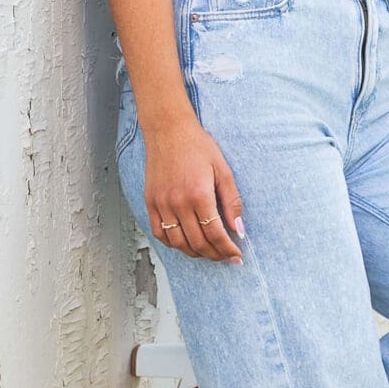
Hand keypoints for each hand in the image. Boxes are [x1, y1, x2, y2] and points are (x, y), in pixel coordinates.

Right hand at [142, 116, 245, 261]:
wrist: (169, 130)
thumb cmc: (198, 146)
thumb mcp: (223, 170)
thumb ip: (232, 201)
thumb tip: (238, 229)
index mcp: (199, 195)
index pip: (215, 234)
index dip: (227, 249)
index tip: (236, 256)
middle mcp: (178, 203)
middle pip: (197, 243)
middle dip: (215, 254)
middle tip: (226, 256)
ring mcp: (161, 204)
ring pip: (178, 243)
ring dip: (195, 252)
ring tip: (208, 251)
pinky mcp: (150, 202)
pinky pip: (159, 233)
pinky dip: (173, 243)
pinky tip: (185, 242)